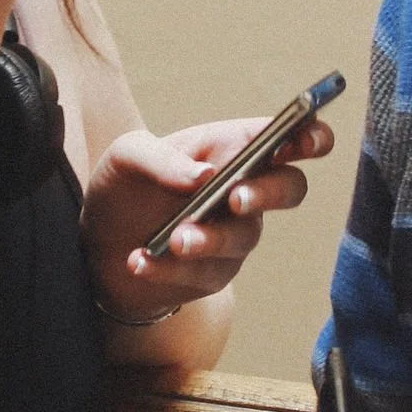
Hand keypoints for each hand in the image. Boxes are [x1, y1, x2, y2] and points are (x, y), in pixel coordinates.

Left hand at [84, 113, 334, 325]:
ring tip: (173, 240)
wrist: (100, 241)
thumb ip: (160, 158)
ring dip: (210, 238)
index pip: (289, 138)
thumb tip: (204, 175)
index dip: (311, 137)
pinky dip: (168, 267)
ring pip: (244, 237)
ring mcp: (235, 234)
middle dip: (269, 192)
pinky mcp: (214, 274)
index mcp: (233, 149)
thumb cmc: (125, 185)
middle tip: (234, 199)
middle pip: (290, 188)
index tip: (306, 142)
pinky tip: (138, 260)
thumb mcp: (128, 157)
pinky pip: (204, 274)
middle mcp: (246, 189)